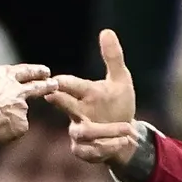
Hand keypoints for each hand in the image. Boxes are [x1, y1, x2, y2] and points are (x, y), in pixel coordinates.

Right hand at [0, 17, 58, 143]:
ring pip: (19, 112)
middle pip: (36, 89)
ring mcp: (20, 111)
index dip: (36, 71)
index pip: (26, 72)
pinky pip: (14, 130)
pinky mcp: (18, 127)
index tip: (46, 70)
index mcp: (7, 77)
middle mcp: (18, 93)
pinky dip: (7, 131)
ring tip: (0, 121)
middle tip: (54, 84)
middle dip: (46, 86)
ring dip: (14, 114)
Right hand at [48, 30, 138, 164]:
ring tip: (127, 130)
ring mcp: (78, 132)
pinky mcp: (84, 150)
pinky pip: (90, 151)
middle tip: (54, 96)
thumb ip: (113, 57)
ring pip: (83, 133)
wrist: (126, 135)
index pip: (68, 85)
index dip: (60, 82)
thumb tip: (106, 31)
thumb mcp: (121, 80)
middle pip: (63, 107)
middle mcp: (78, 112)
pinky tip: (123, 143)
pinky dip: (107, 147)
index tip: (55, 80)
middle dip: (61, 102)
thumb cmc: (118, 104)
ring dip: (105, 132)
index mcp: (84, 93)